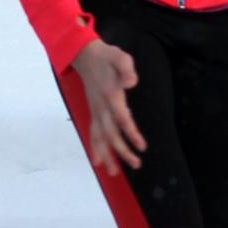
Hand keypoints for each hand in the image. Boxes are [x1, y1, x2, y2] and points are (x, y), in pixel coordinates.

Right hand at [70, 40, 145, 173]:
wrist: (85, 55)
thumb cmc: (107, 56)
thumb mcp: (120, 56)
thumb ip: (126, 69)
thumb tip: (131, 83)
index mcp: (110, 95)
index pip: (121, 118)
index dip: (131, 133)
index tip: (142, 147)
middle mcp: (101, 107)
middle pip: (111, 133)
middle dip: (122, 151)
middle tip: (137, 165)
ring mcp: (95, 110)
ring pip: (100, 137)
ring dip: (107, 155)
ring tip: (114, 173)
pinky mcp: (93, 112)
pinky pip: (93, 133)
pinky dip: (95, 147)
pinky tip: (98, 161)